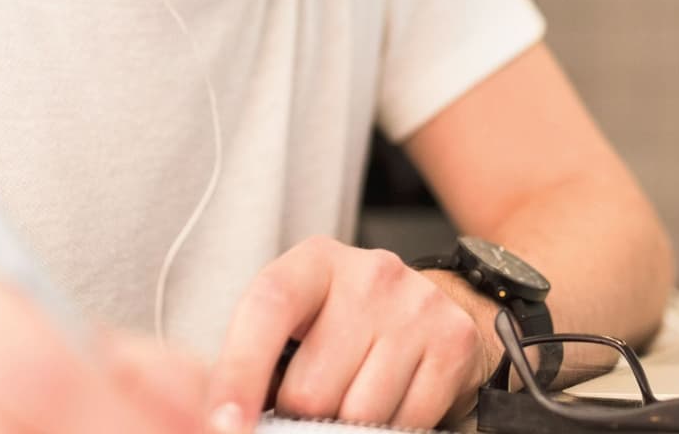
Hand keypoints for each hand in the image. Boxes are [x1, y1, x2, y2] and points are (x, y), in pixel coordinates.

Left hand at [208, 236, 493, 430]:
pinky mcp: (453, 341)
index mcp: (314, 262)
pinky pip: (408, 422)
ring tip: (354, 397)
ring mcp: (417, 305)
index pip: (267, 308)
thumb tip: (227, 418)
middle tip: (313, 403)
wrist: (431, 308)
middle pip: (312, 387)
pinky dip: (392, 427)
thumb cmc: (345, 321)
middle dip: (304, 414)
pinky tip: (391, 400)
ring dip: (350, 424)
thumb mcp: (298, 320)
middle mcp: (370, 274)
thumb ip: (261, 357)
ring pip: (360, 413)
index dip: (240, 371)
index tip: (225, 423)